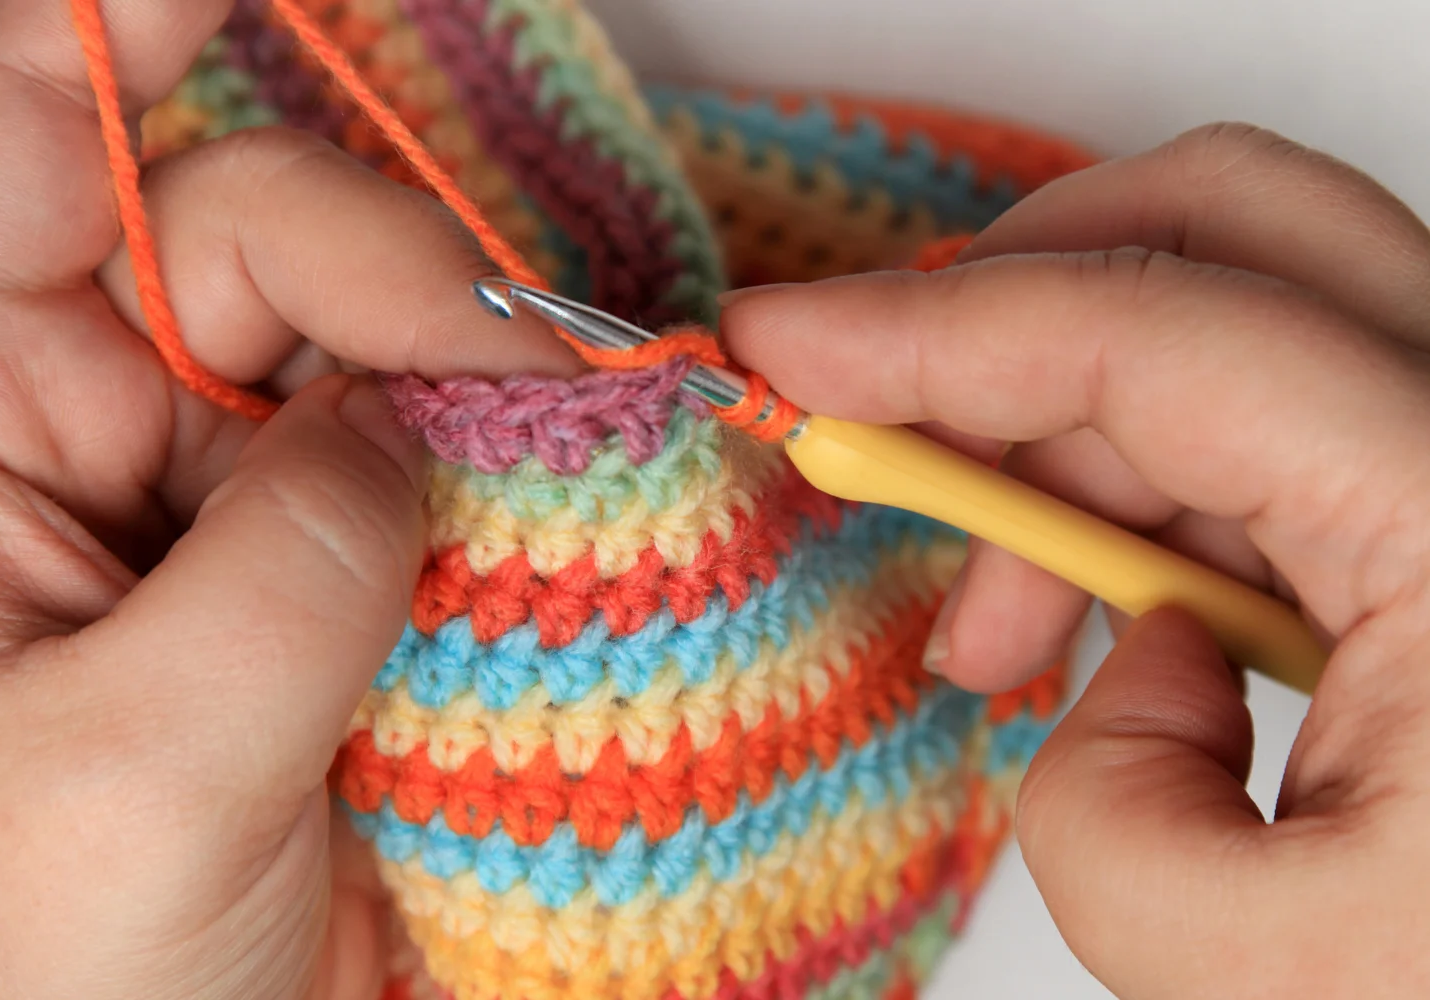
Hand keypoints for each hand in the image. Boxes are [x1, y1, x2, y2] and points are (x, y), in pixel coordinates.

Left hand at [0, 2, 573, 997]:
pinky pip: (438, 475)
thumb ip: (282, 559)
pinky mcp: (337, 588)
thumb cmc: (42, 990)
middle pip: (247, 241)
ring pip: (372, 358)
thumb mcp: (128, 772)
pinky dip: (520, 475)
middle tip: (534, 362)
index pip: (6, 162)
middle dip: (394, 269)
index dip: (108, 38)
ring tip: (586, 438)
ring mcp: (225, 515)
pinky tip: (588, 495)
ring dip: (477, 379)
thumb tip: (405, 424)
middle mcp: (83, 446)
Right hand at [723, 123, 1429, 998]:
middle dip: (1010, 322)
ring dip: (1068, 449)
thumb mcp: (1280, 976)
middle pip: (1224, 235)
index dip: (935, 325)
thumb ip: (1115, 813)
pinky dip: (1146, 502)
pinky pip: (1271, 440)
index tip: (784, 343)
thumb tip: (1125, 666)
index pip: (1161, 332)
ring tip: (992, 639)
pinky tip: (1105, 624)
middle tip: (882, 438)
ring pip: (1236, 341)